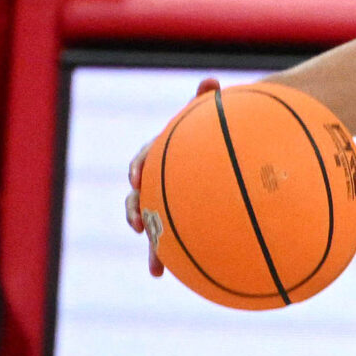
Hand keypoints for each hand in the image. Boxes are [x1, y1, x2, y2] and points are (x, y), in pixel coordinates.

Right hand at [126, 77, 219, 276]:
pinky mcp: (176, 226)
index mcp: (161, 157)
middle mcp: (156, 183)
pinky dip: (163, 259)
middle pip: (137, 197)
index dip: (138, 167)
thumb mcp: (210, 123)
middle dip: (134, 211)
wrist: (220, 168)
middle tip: (138, 222)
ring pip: (150, 225)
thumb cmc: (213, 141)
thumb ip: (207, 105)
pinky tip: (163, 275)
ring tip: (155, 262)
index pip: (144, 159)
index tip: (137, 177)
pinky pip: (168, 244)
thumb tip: (210, 80)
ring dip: (150, 243)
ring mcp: (164, 207)